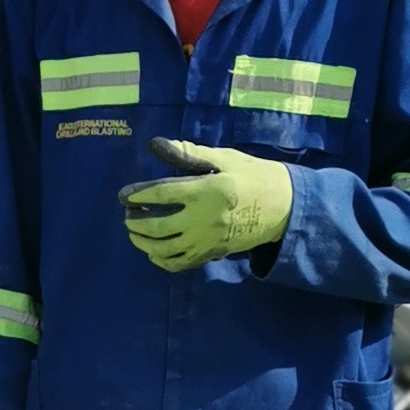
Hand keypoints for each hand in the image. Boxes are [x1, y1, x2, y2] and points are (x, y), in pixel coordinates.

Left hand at [119, 136, 293, 271]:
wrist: (285, 208)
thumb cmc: (254, 176)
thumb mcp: (226, 158)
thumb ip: (190, 154)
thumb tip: (158, 145)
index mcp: (206, 191)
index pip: (162, 194)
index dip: (138, 195)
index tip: (123, 195)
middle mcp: (204, 219)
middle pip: (157, 227)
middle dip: (135, 222)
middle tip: (127, 215)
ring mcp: (208, 240)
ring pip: (165, 250)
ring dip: (143, 243)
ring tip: (135, 233)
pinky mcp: (213, 253)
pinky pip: (180, 264)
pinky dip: (162, 261)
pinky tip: (154, 252)